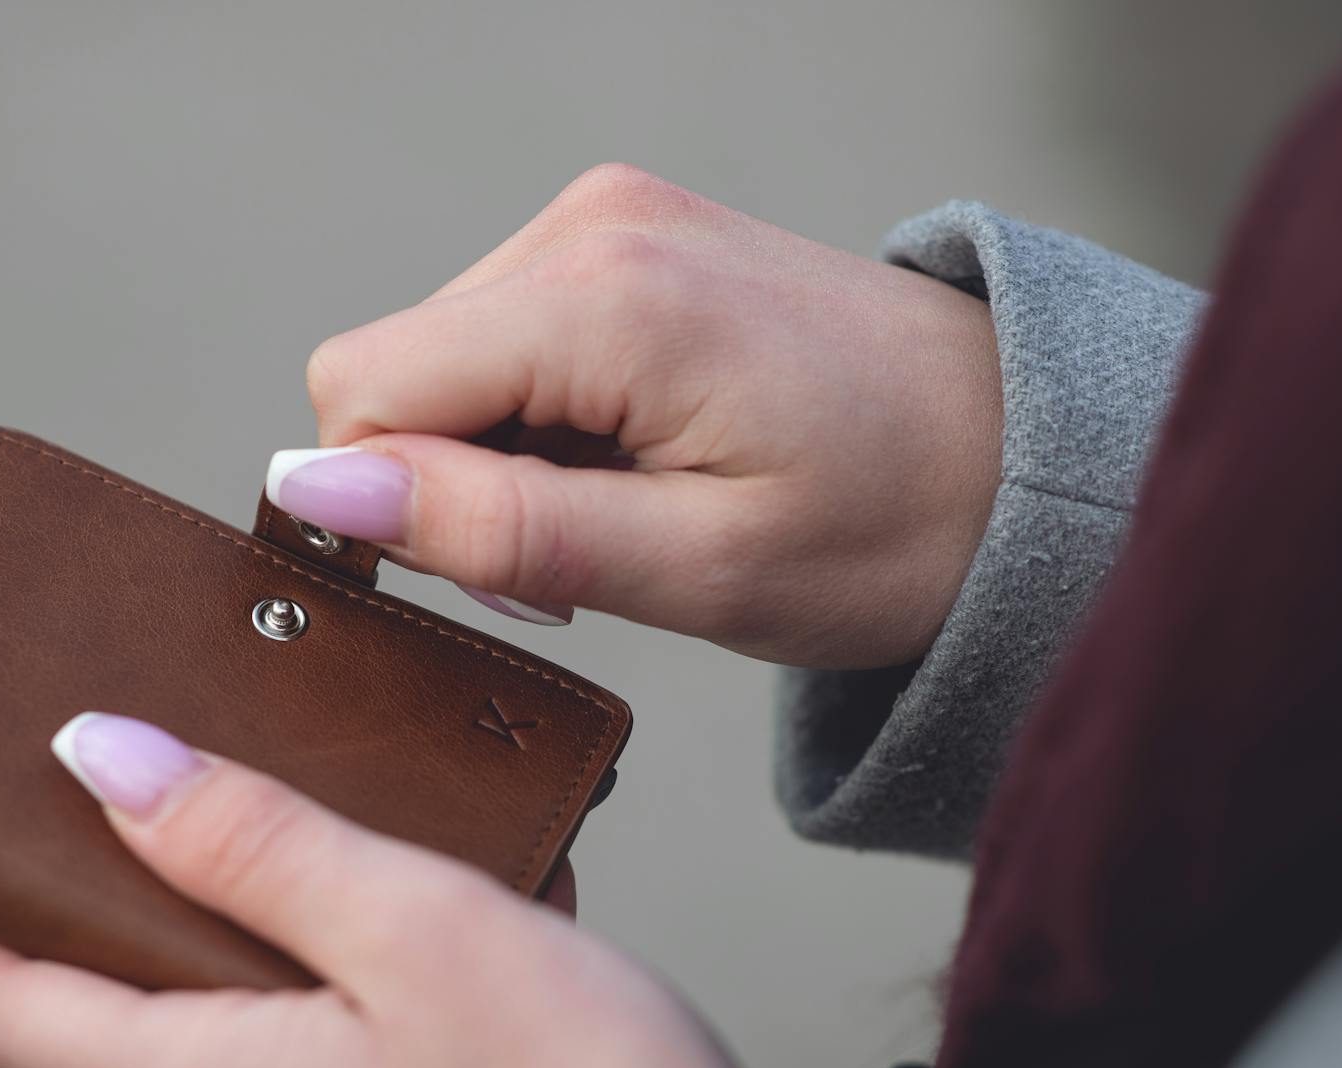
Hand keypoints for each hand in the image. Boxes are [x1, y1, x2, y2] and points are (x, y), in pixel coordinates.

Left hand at [0, 713, 738, 1067]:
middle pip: (128, 1022)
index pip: (7, 1001)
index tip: (14, 822)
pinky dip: (356, 1037)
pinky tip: (456, 992)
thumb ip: (249, 839)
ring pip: (239, 1061)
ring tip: (411, 903)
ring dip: (297, 971)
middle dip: (188, 914)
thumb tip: (101, 760)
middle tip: (275, 827)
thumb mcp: (414, 926)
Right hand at [268, 164, 1002, 668]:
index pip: (362, 390)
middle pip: (388, 370)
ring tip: (627, 505)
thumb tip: (318, 493)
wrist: (1024, 452)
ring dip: (496, 456)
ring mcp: (606, 217)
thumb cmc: (896, 523)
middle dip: (447, 483)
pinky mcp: (624, 237)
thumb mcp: (696, 569)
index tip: (512, 574)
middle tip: (584, 555)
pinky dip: (537, 418)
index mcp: (605, 296)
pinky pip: (500, 336)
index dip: (391, 508)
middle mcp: (587, 223)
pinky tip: (634, 456)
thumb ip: (496, 530)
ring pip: (438, 359)